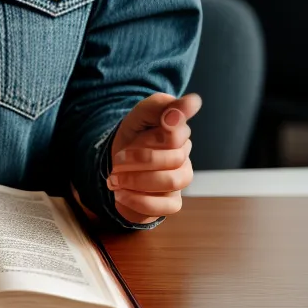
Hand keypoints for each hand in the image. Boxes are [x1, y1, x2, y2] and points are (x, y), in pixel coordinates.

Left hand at [107, 92, 200, 224]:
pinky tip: (121, 193)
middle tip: (117, 160)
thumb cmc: (132, 136)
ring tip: (115, 178)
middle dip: (138, 158)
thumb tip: (193, 101)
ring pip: (171, 181)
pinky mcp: (172, 202)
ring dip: (137, 179)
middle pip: (173, 158)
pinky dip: (138, 200)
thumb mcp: (138, 115)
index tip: (157, 127)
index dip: (162, 132)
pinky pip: (165, 207)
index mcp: (177, 132)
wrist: (116, 164)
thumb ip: (159, 106)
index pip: (179, 132)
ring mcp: (180, 180)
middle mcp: (183, 156)